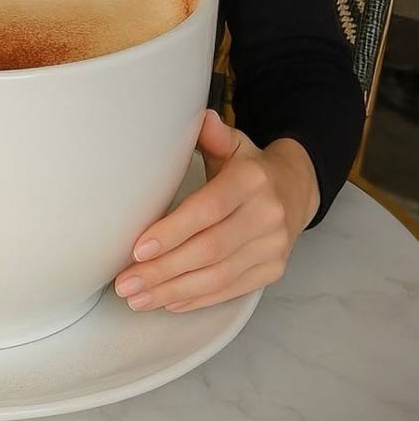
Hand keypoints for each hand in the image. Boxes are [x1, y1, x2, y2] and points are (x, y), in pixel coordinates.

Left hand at [113, 109, 319, 312]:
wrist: (296, 189)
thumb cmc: (248, 168)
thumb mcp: (232, 144)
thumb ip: (211, 135)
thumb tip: (197, 118)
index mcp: (251, 180)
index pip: (208, 210)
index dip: (173, 232)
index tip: (138, 250)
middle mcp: (267, 215)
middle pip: (208, 250)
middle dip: (162, 271)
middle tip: (125, 283)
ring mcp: (273, 247)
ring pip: (217, 277)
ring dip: (172, 291)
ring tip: (137, 297)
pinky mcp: (272, 269)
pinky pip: (230, 289)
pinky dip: (195, 299)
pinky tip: (167, 302)